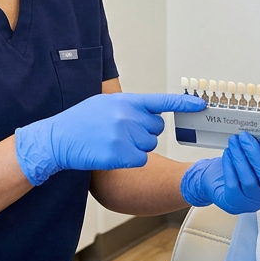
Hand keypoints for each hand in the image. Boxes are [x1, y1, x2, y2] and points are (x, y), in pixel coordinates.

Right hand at [15, 93, 204, 185]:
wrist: (58, 139)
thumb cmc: (79, 122)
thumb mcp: (104, 104)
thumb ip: (128, 106)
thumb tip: (150, 111)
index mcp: (126, 100)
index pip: (161, 100)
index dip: (183, 104)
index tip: (201, 105)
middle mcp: (128, 116)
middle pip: (157, 128)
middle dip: (144, 132)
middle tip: (120, 133)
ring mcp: (124, 135)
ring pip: (149, 146)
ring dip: (135, 147)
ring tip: (111, 142)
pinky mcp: (120, 154)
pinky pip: (140, 160)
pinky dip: (129, 160)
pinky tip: (112, 154)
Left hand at [181, 132, 259, 213]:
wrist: (226, 190)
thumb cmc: (246, 173)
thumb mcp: (259, 163)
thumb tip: (258, 134)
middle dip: (254, 152)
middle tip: (245, 137)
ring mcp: (252, 200)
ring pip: (248, 179)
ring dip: (240, 157)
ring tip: (234, 142)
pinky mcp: (236, 200)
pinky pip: (233, 183)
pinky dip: (230, 165)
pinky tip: (228, 153)